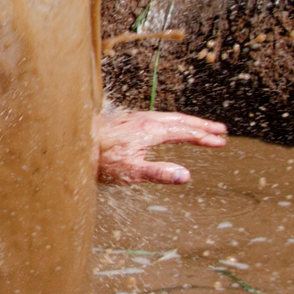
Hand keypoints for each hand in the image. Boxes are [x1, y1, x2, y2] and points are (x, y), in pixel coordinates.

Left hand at [93, 106, 227, 184]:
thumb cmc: (100, 160)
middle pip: (179, 120)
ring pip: (167, 117)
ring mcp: (134, 119)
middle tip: (221, 130)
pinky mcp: (126, 121)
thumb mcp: (131, 172)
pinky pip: (157, 117)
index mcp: (149, 130)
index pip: (183, 132)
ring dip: (187, 122)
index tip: (220, 142)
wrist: (73, 143)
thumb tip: (186, 176)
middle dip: (201, 126)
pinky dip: (171, 121)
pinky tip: (167, 127)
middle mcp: (144, 120)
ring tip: (200, 127)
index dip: (203, 137)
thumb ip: (159, 173)